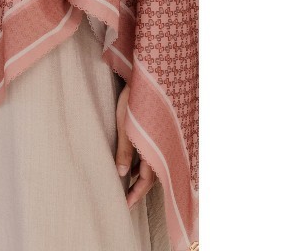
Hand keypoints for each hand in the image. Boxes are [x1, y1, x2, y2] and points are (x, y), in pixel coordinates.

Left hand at [115, 83, 155, 208]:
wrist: (146, 77)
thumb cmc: (134, 99)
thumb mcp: (125, 124)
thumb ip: (125, 149)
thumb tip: (121, 173)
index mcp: (153, 148)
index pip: (146, 180)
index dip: (135, 194)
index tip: (124, 205)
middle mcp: (160, 147)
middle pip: (151, 176)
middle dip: (138, 189)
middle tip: (125, 200)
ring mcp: (159, 140)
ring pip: (152, 165)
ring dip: (140, 177)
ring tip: (126, 185)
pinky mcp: (156, 133)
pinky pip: (151, 154)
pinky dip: (142, 163)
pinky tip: (132, 166)